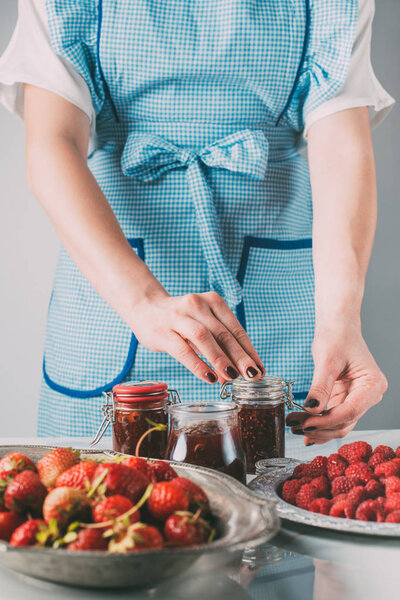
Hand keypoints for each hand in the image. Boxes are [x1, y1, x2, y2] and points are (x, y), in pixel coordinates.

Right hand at [129, 291, 263, 383]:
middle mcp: (197, 305)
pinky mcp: (163, 331)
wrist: (144, 307)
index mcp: (213, 301)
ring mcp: (179, 316)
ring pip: (204, 337)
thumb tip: (232, 375)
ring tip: (232, 377)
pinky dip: (197, 364)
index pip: (235, 328)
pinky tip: (208, 377)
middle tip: (252, 375)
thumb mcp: (201, 327)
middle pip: (223, 333)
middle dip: (240, 356)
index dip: (249, 350)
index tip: (259, 369)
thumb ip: (217, 348)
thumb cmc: (179, 321)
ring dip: (220, 358)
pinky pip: (183, 349)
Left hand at [286, 320, 387, 444]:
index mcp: (372, 384)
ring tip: (295, 427)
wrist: (337, 327)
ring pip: (339, 423)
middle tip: (294, 426)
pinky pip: (334, 417)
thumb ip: (320, 387)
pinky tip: (304, 429)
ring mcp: (359, 399)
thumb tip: (311, 410)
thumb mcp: (327, 361)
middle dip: (319, 428)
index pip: (349, 411)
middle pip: (345, 422)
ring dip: (318, 429)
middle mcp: (369, 395)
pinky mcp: (346, 399)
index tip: (304, 424)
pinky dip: (320, 424)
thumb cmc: (336, 336)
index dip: (325, 421)